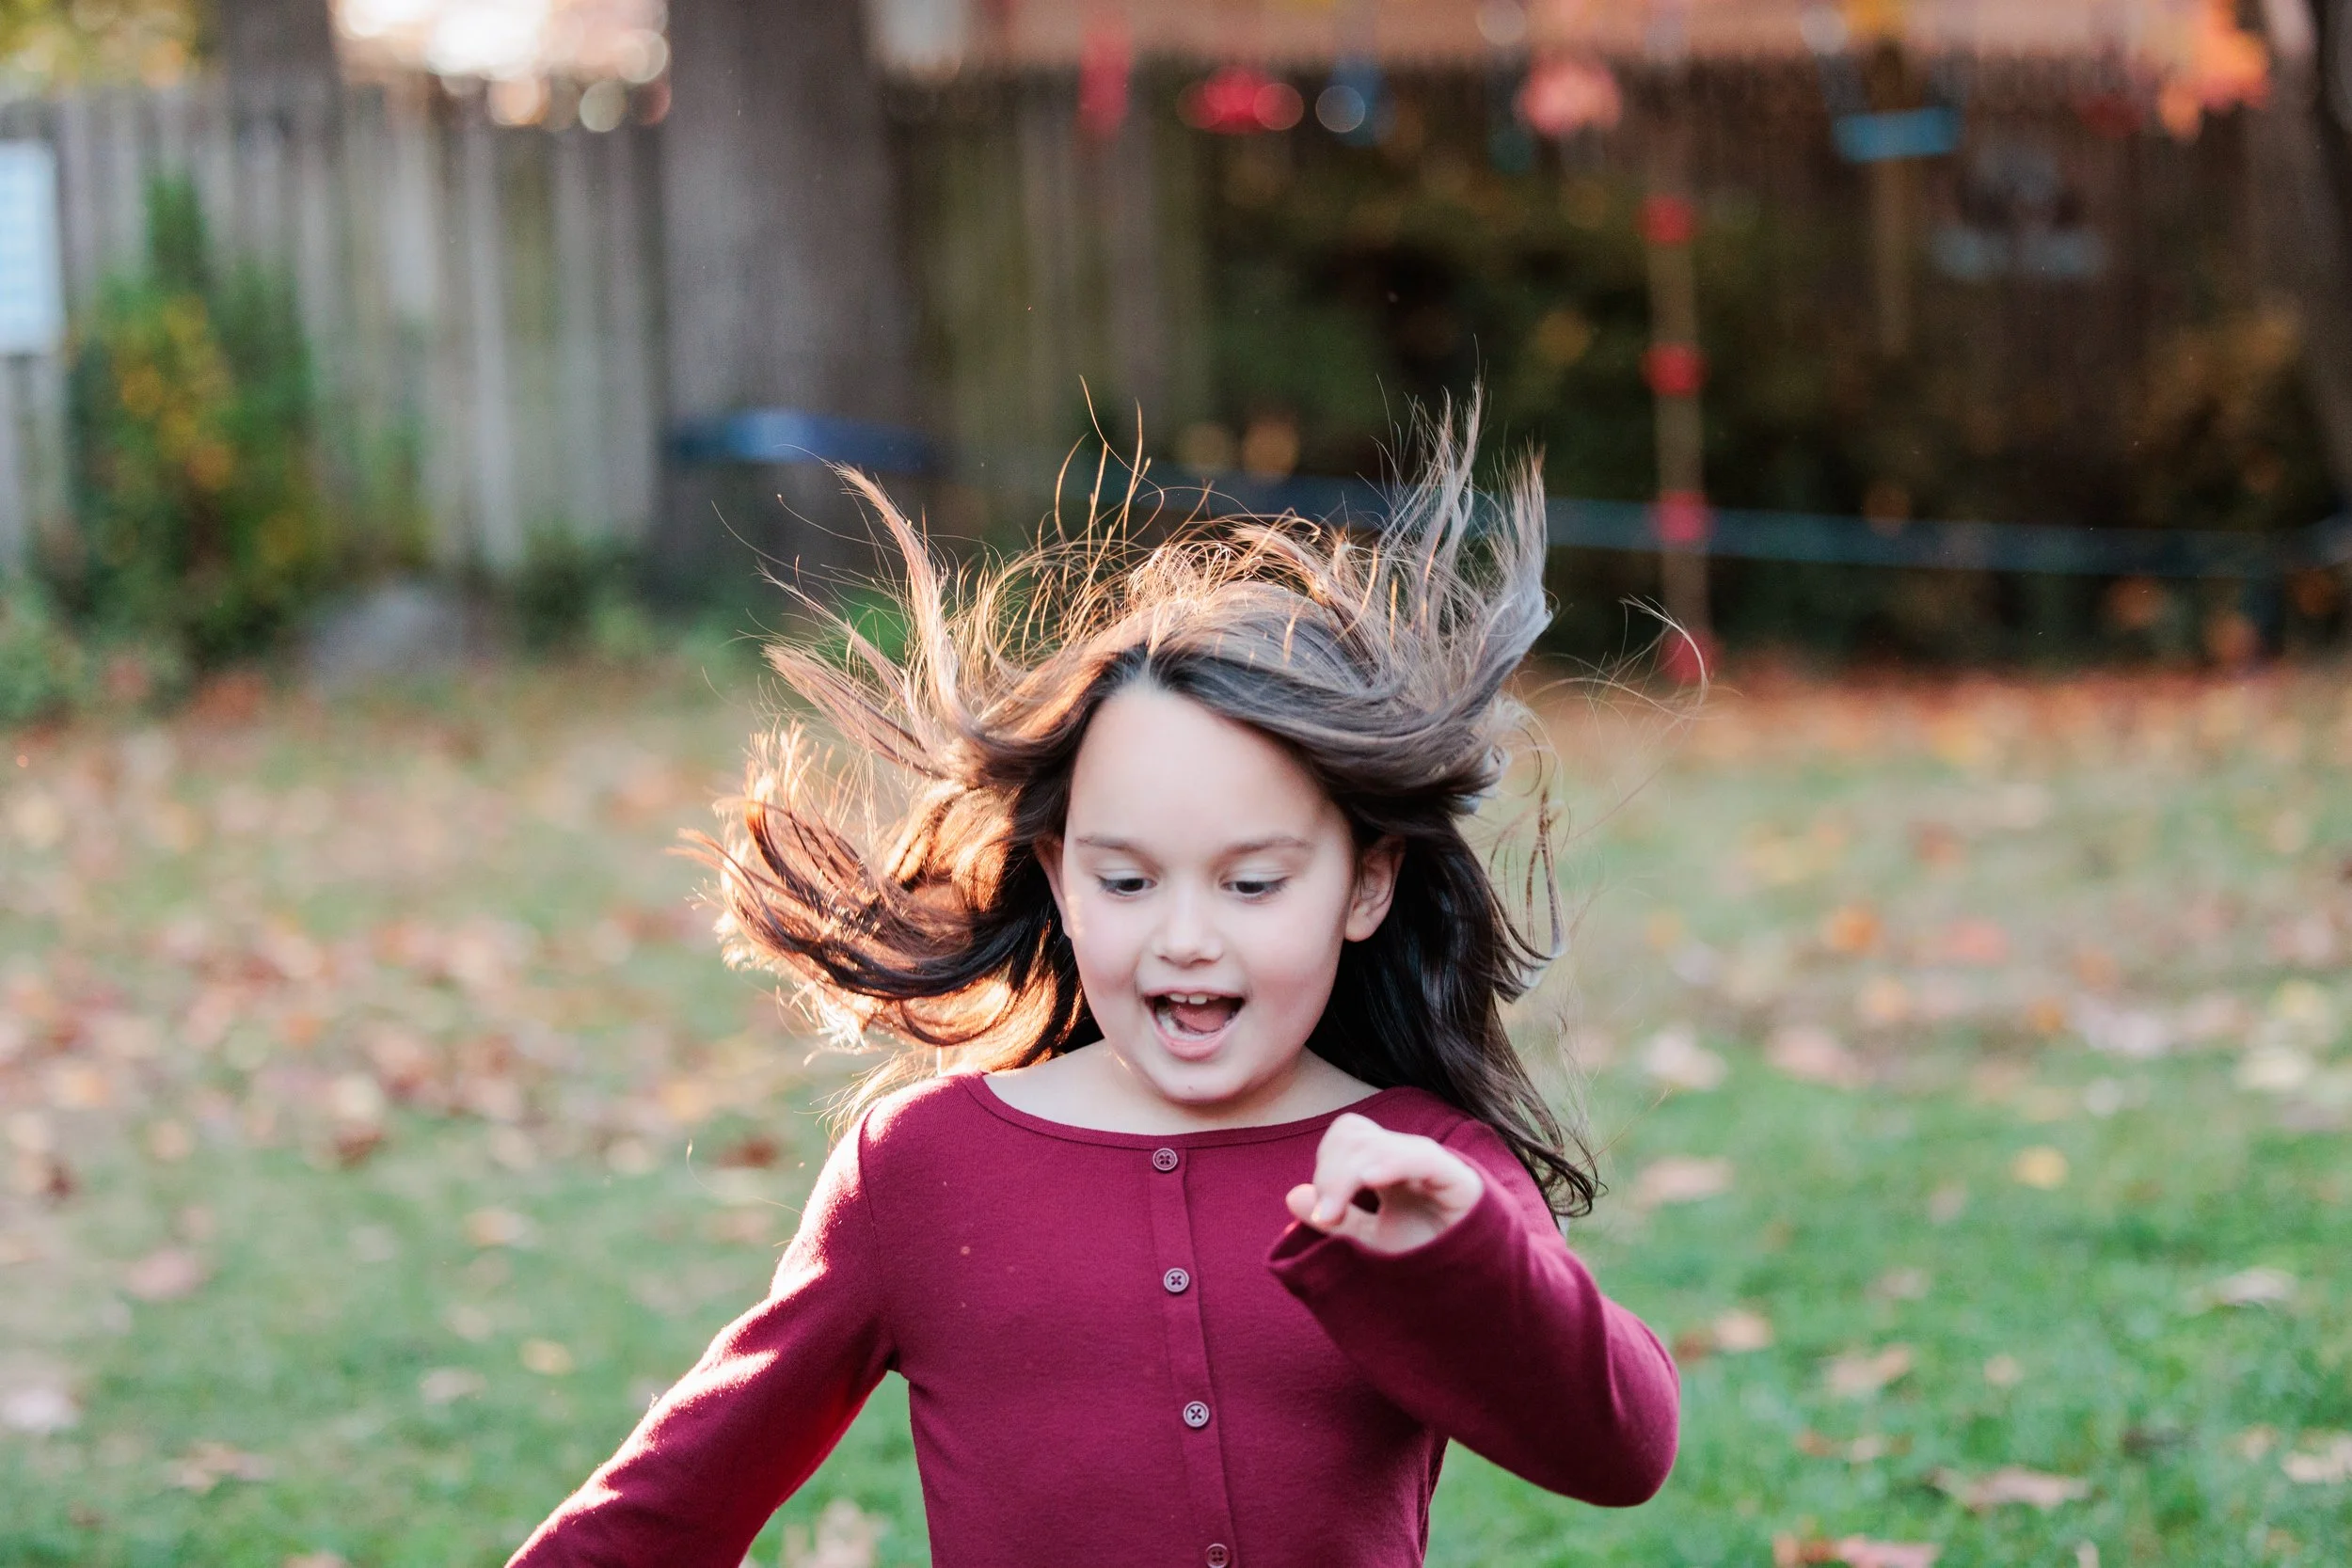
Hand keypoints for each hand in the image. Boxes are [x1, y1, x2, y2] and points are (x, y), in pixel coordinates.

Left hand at [1285, 1112, 1484, 1254]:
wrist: (1476, 1288)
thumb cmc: (1427, 1261)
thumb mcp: (1371, 1245)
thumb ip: (1336, 1220)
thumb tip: (1292, 1195)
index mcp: (1385, 1167)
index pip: (1346, 1138)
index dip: (1326, 1167)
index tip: (1321, 1216)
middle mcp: (1405, 1159)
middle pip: (1353, 1134)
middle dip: (1330, 1173)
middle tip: (1328, 1219)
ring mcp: (1430, 1166)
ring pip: (1378, 1145)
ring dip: (1347, 1177)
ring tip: (1335, 1218)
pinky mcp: (1457, 1181)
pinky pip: (1420, 1158)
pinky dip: (1392, 1163)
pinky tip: (1370, 1181)